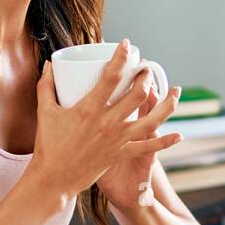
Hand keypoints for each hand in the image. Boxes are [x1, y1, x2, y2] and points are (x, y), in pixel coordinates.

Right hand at [28, 40, 182, 198]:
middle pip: (136, 94)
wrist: (54, 179)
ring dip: (166, 104)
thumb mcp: (45, 111)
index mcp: (88, 109)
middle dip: (145, 77)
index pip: (111, 77)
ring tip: (175, 91)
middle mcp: (107, 123)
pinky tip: (179, 135)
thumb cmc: (48, 145)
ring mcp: (117, 139)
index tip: (127, 45)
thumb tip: (49, 65)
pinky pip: (147, 147)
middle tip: (145, 68)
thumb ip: (46, 85)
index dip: (121, 58)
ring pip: (150, 120)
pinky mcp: (120, 154)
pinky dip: (165, 142)